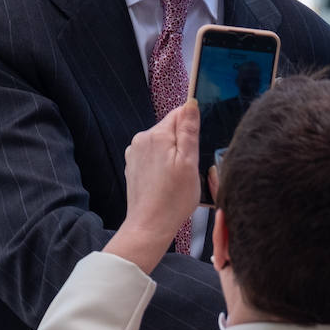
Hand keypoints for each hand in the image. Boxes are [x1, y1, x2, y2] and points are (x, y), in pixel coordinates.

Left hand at [104, 101, 200, 271]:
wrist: (150, 226)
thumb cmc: (173, 199)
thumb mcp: (190, 162)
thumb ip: (189, 130)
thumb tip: (191, 103)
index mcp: (157, 134)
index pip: (179, 114)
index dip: (192, 128)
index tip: (196, 147)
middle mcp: (142, 139)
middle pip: (171, 129)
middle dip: (183, 144)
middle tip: (189, 168)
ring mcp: (135, 153)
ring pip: (163, 144)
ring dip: (173, 155)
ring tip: (178, 178)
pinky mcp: (134, 166)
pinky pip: (154, 156)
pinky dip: (163, 165)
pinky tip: (167, 183)